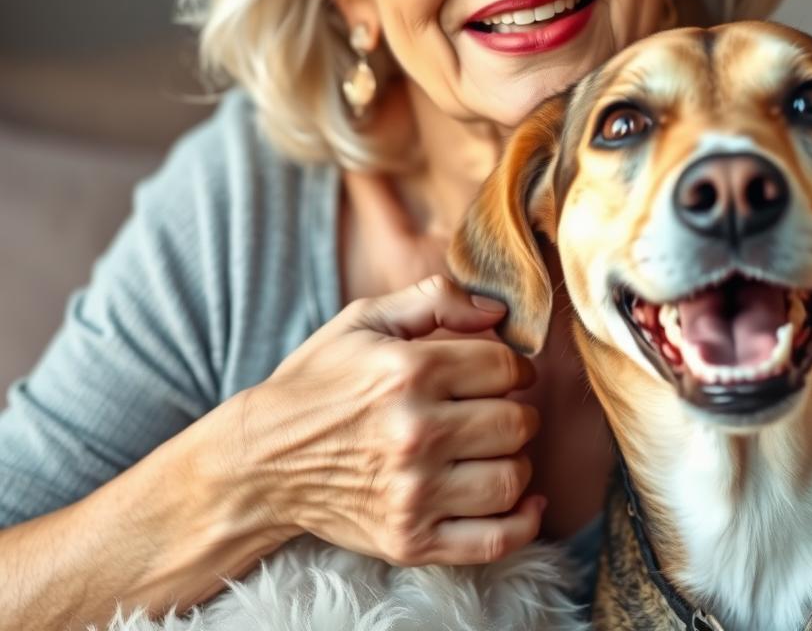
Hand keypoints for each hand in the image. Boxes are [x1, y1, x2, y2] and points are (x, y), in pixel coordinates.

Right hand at [232, 275, 543, 564]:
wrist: (261, 460)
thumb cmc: (318, 383)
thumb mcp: (365, 319)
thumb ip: (435, 299)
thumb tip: (497, 310)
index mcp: (408, 372)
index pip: (504, 367)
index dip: (515, 366)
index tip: (505, 373)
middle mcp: (414, 433)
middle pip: (515, 423)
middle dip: (518, 411)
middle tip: (498, 410)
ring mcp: (413, 493)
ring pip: (511, 478)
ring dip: (516, 461)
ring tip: (494, 450)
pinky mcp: (409, 540)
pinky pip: (493, 541)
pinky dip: (521, 522)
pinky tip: (521, 500)